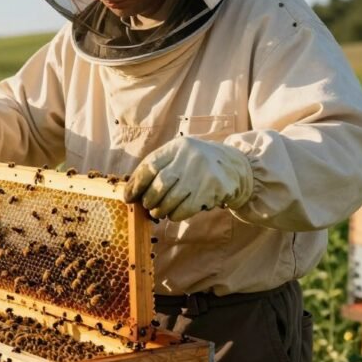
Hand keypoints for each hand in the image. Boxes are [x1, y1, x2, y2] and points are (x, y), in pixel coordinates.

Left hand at [126, 137, 252, 221]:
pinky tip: (173, 214)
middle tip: (146, 205)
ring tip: (158, 212)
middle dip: (149, 199)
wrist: (234, 167)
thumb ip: (158, 168)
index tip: (128, 197)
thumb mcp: (179, 157)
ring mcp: (202, 172)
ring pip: (171, 198)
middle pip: (160, 184)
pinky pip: (185, 208)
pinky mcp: (211, 189)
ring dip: (160, 209)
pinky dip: (175, 215)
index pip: (150, 165)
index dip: (135, 184)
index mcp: (177, 146)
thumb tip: (130, 191)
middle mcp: (190, 156)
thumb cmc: (196, 165)